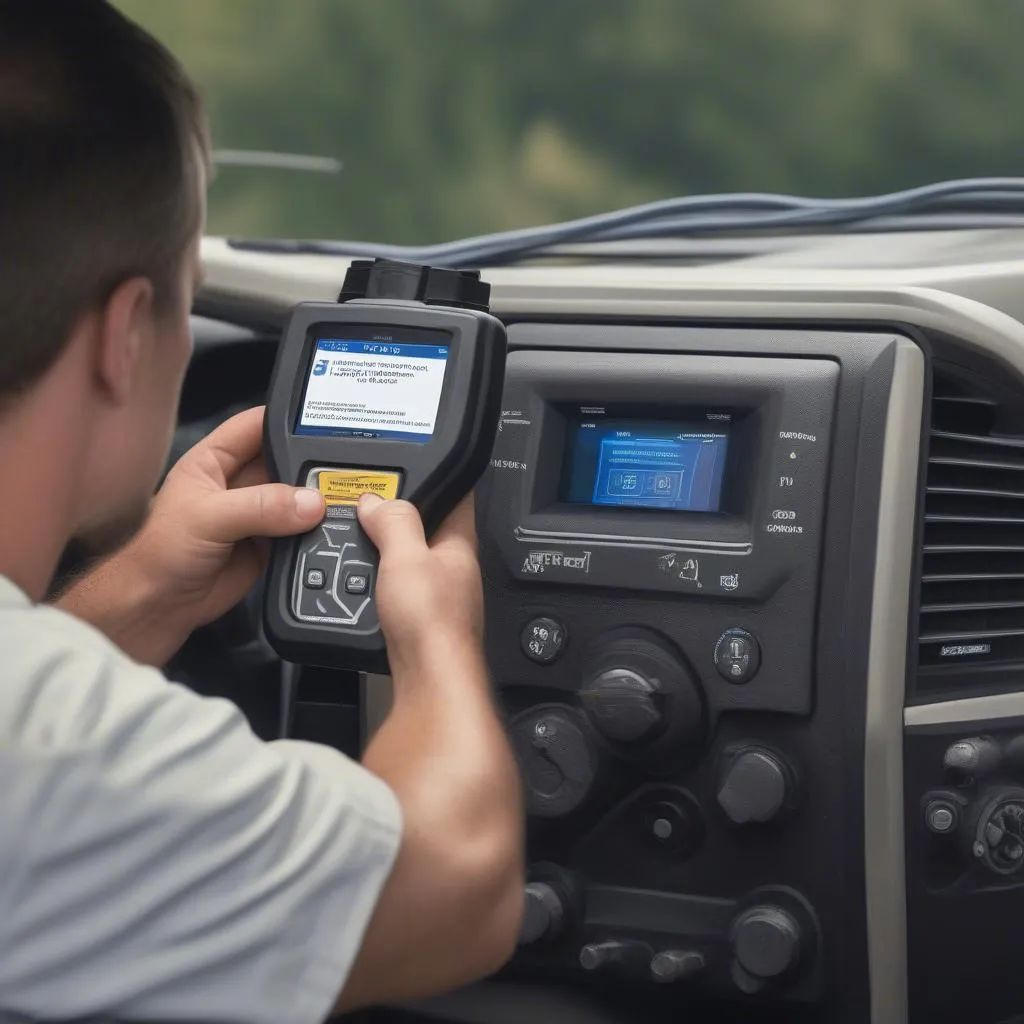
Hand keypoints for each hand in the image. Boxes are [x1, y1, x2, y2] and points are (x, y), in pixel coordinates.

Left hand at [57, 407, 324, 663]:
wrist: (160, 606)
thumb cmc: (162, 552)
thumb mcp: (208, 518)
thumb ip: (260, 506)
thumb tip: (310, 502)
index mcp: (215, 460)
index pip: (256, 425)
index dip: (287, 419)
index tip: (325, 423)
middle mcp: (239, 482)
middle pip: (286, 460)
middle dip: (311, 464)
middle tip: (340, 472)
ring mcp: (258, 513)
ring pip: (298, 496)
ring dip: (317, 500)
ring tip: (340, 501)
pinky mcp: (271, 543)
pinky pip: (302, 530)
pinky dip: (317, 530)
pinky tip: (332, 528)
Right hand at [357, 493, 482, 675]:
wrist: (428, 681)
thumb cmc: (432, 623)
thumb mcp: (407, 557)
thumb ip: (394, 522)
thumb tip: (377, 500)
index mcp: (459, 544)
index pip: (457, 496)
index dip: (439, 476)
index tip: (418, 463)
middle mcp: (452, 569)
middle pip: (425, 529)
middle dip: (398, 518)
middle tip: (369, 505)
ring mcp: (436, 596)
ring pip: (407, 561)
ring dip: (383, 553)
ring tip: (357, 542)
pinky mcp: (417, 620)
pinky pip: (394, 589)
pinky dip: (376, 583)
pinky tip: (361, 585)